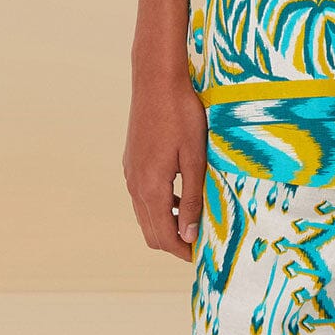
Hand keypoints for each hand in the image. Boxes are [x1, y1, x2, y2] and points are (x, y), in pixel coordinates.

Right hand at [123, 67, 206, 261]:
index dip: (183, 251)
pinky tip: (180, 195)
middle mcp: (135, 185)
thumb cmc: (181, 115)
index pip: (164, 237)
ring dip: (166, 224)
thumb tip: (190, 234)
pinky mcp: (131, 161)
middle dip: (174, 242)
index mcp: (151, 188)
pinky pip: (142, 197)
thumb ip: (192, 198)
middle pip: (151, 232)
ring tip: (194, 219)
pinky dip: (159, 206)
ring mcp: (130, 173)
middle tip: (200, 240)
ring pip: (145, 216)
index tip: (203, 253)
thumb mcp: (195, 157)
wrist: (156, 80)